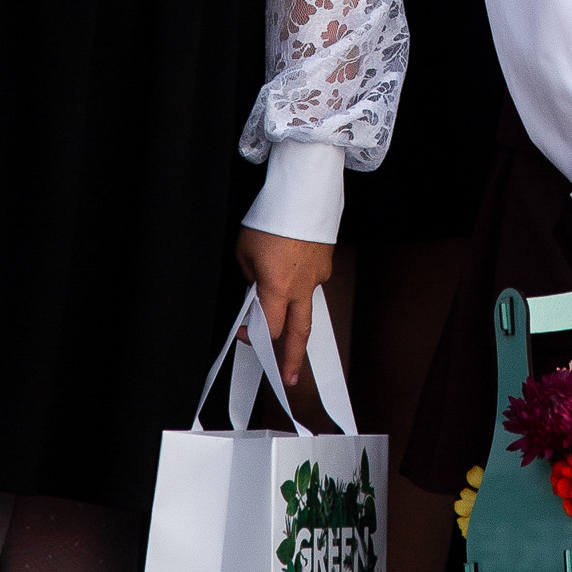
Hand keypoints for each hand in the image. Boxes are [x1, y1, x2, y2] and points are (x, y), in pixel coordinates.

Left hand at [237, 224, 332, 395]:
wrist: (304, 192)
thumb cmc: (272, 218)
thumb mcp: (245, 252)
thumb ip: (251, 280)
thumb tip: (256, 294)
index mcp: (278, 289)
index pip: (270, 329)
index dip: (256, 336)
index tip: (245, 332)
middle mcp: (302, 288)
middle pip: (299, 334)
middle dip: (292, 360)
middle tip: (289, 379)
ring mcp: (318, 277)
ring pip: (306, 307)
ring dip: (295, 318)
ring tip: (284, 315)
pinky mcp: (325, 264)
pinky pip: (311, 283)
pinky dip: (299, 285)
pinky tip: (290, 270)